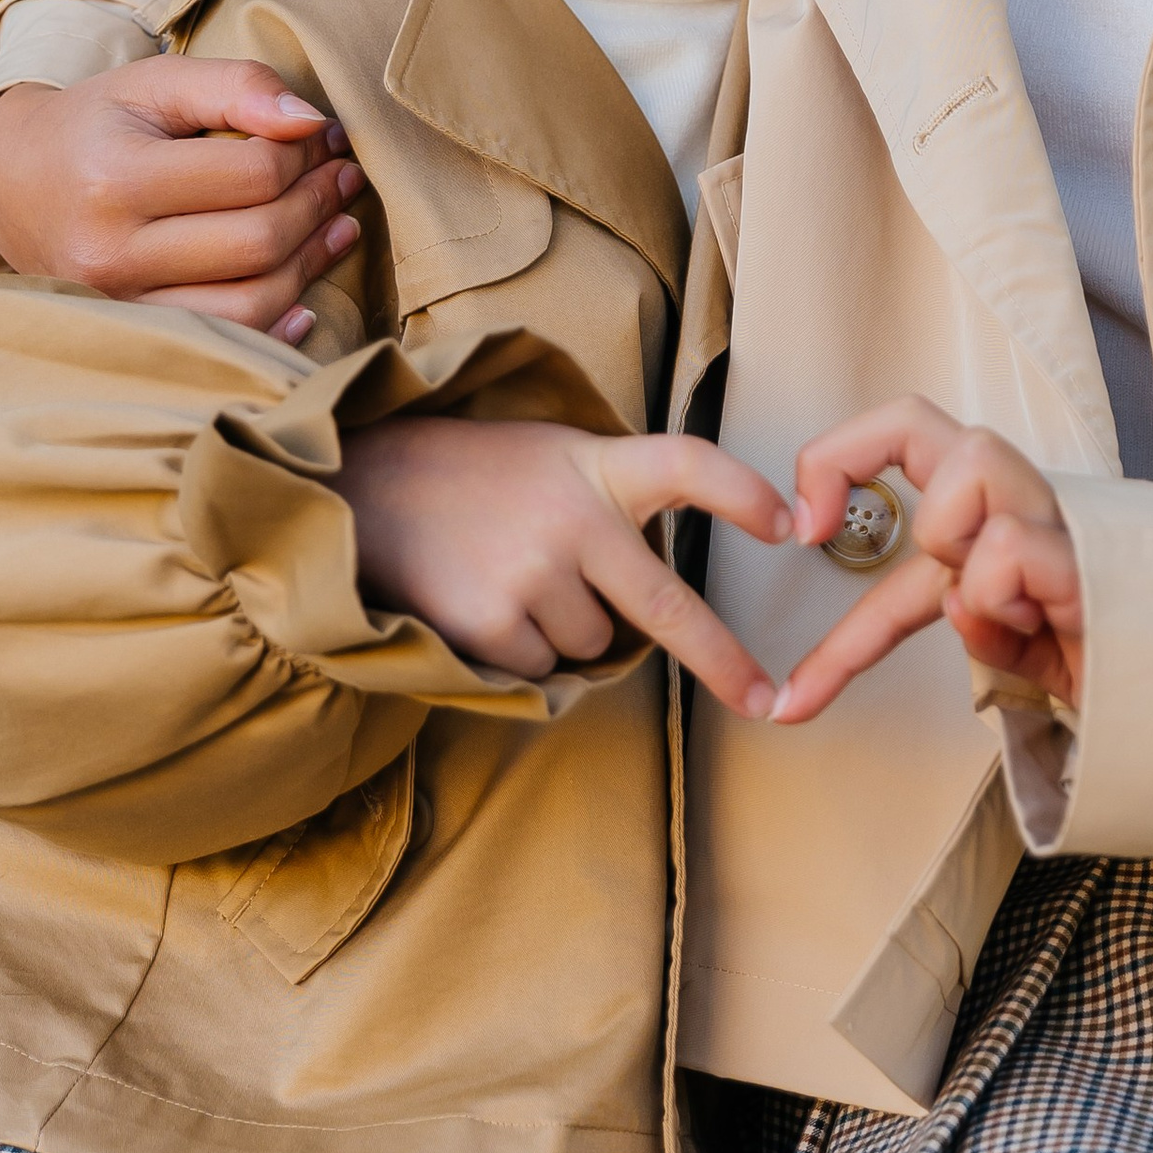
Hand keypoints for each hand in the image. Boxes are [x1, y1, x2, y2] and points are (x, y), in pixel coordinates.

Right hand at [0, 61, 363, 343]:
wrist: (16, 185)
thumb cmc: (98, 124)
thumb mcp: (156, 83)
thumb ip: (236, 85)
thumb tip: (312, 123)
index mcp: (115, 178)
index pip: (251, 174)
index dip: (305, 153)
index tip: (325, 137)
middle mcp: (111, 253)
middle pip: (258, 241)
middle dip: (318, 204)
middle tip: (341, 177)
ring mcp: (120, 306)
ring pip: (252, 302)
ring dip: (312, 261)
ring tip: (338, 223)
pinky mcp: (133, 335)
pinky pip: (227, 341)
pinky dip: (279, 321)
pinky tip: (304, 292)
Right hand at [330, 416, 790, 716]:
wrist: (363, 490)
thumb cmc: (473, 475)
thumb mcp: (549, 453)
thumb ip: (609, 494)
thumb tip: (663, 589)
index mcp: (596, 466)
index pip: (687, 464)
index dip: (743, 495)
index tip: (789, 526)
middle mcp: (573, 520)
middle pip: (669, 607)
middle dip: (724, 660)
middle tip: (765, 698)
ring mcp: (533, 575)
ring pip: (596, 644)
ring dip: (570, 629)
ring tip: (514, 576)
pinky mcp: (491, 624)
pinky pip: (544, 667)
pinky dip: (525, 651)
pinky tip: (486, 602)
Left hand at [769, 397, 1085, 724]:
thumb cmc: (1113, 663)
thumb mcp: (1022, 650)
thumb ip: (979, 625)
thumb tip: (954, 607)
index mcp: (997, 517)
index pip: (906, 454)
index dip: (834, 470)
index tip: (800, 531)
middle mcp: (1025, 500)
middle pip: (920, 418)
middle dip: (847, 451)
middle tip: (815, 525)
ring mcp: (1062, 519)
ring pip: (973, 459)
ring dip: (950, 538)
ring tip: (984, 601)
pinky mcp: (1091, 557)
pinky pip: (1009, 547)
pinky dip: (996, 595)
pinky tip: (1034, 624)